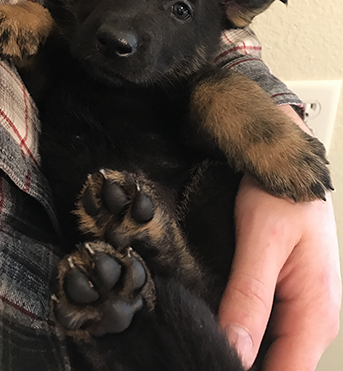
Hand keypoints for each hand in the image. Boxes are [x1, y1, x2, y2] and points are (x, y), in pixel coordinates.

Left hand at [218, 105, 340, 369]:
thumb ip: (249, 297)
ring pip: (274, 352)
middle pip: (281, 366)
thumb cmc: (282, 194)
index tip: (209, 364)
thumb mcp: (262, 241)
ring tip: (205, 342)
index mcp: (317, 312)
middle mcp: (316, 318)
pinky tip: (222, 327)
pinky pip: (270, 331)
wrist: (288, 165)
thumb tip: (235, 352)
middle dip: (242, 366)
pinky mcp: (290, 298)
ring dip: (244, 354)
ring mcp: (303, 309)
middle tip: (200, 351)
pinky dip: (246, 335)